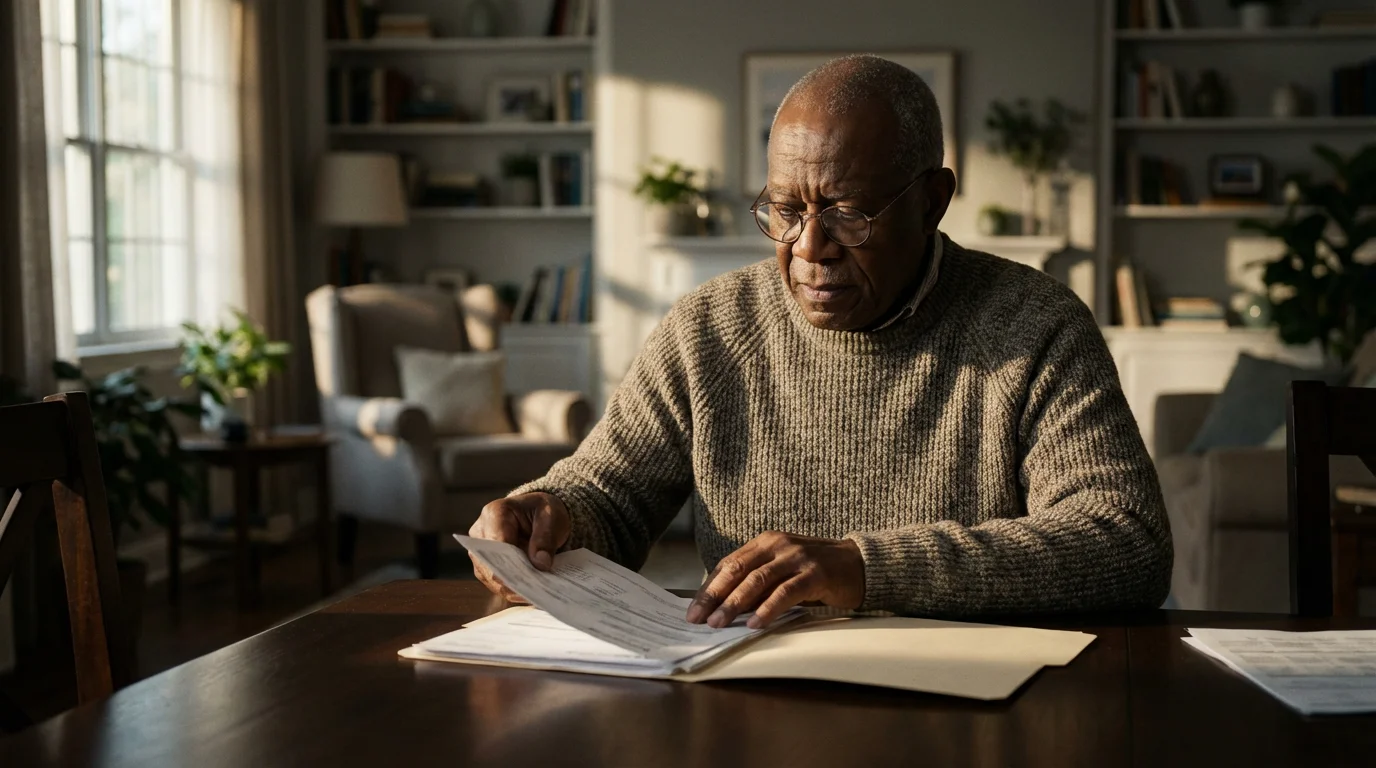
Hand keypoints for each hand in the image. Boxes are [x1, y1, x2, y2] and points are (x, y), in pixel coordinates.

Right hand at [467, 492, 570, 602]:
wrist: (538, 514)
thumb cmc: (543, 511)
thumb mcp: (551, 517)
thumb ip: (545, 538)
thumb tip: (541, 564)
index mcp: (494, 513)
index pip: (497, 544)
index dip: (510, 564)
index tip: (528, 580)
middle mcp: (480, 533)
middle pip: (490, 564)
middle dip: (512, 580)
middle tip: (534, 593)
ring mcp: (480, 551)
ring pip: (490, 578)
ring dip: (512, 588)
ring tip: (534, 596)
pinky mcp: (485, 565)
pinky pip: (496, 582)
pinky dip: (512, 590)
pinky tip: (529, 595)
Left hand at [686, 531, 864, 629]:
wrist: (859, 564)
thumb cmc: (815, 571)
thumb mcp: (783, 569)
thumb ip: (758, 582)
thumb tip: (725, 608)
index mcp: (766, 542)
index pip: (729, 564)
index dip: (709, 588)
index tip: (693, 610)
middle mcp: (778, 545)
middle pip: (737, 570)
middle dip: (714, 596)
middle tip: (697, 618)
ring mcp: (796, 558)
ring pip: (757, 580)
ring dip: (734, 604)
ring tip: (719, 623)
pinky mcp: (815, 574)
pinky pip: (786, 592)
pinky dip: (768, 609)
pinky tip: (755, 623)